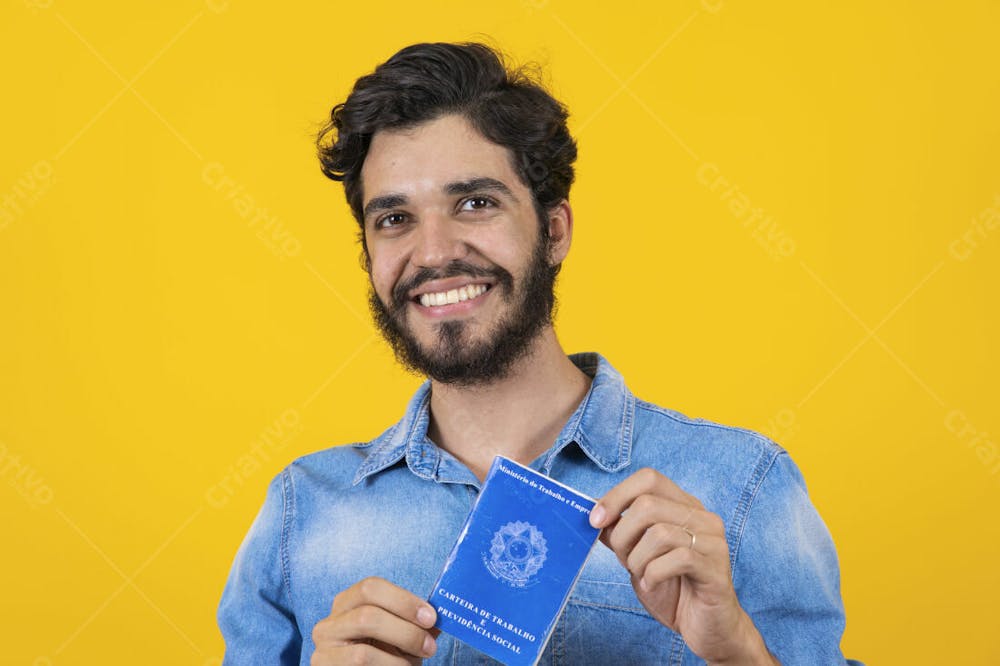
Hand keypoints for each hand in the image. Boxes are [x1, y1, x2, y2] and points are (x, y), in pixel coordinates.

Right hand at [311, 577, 438, 664]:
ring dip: (398, 660)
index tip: (431, 617)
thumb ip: (416, 622)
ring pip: (363, 652)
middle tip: (429, 647)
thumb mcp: (399, 634)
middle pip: (367, 615)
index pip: (371, 587)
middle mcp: (328, 624)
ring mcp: (323, 652)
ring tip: (414, 665)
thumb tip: (443, 613)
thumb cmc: (384, 656)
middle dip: (405, 631)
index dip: (404, 600)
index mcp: (347, 603)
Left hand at [590, 468, 774, 664]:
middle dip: (623, 535)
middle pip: (648, 504)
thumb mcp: (638, 556)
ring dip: (637, 559)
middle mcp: (703, 518)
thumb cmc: (674, 589)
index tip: (595, 520)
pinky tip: (653, 585)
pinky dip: (653, 574)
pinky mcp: (716, 570)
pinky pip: (677, 559)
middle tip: (624, 560)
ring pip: (660, 533)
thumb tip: (593, 514)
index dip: (617, 495)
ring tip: (641, 575)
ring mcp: (713, 542)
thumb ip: (621, 533)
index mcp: (684, 507)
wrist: (708, 629)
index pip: (649, 479)